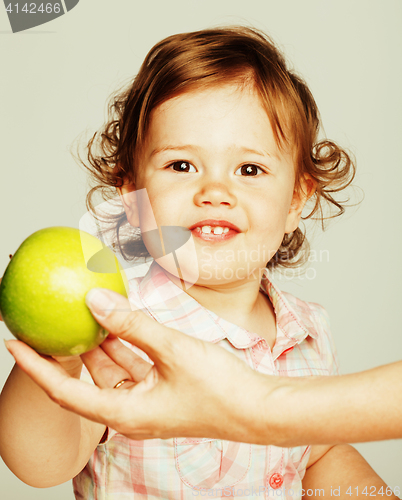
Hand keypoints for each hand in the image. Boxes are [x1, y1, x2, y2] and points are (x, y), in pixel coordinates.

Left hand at [4, 288, 270, 441]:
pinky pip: (134, 366)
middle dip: (67, 351)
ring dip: (99, 343)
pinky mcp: (162, 391)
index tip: (14, 343)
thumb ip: (132, 324)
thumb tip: (95, 300)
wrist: (258, 408)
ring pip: (112, 370)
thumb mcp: (172, 350)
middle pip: (86, 380)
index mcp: (125, 413)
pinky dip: (125, 344)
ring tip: (83, 313)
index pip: (66, 391)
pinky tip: (121, 320)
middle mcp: (131, 412)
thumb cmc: (220, 389)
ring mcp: (147, 402)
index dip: (36, 367)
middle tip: (50, 322)